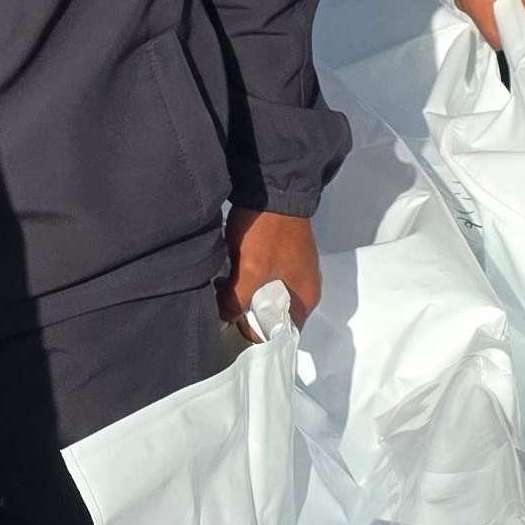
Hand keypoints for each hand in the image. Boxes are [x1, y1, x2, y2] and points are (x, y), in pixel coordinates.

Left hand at [227, 207, 320, 334]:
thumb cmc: (269, 230)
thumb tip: (219, 323)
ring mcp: (292, 269)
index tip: (234, 338)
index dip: (259, 338)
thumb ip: (235, 301)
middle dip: (248, 319)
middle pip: (273, 317)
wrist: (272, 185)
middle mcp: (304, 287)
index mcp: (305, 297)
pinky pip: (262, 280)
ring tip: (221, 301)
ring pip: (265, 297)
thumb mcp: (250, 270)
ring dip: (245, 300)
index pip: (284, 334)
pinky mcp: (280, 256)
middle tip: (223, 320)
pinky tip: (227, 280)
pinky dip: (246, 283)